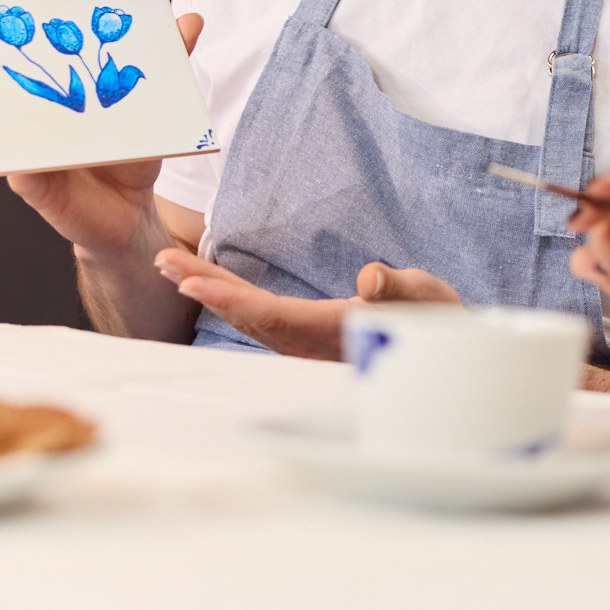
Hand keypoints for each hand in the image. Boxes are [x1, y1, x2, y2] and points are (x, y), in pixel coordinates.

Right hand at [0, 12, 206, 259]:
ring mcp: (26, 157)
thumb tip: (191, 18)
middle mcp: (26, 126)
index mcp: (45, 97)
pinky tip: (4, 156)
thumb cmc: (130, 151)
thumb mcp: (149, 103)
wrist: (134, 212)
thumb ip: (166, 61)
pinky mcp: (41, 190)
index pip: (7, 64)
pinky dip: (11, 165)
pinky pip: (20, 176)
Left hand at [155, 250, 459, 360]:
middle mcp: (312, 341)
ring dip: (210, 290)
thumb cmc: (436, 317)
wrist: (443, 347)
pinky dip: (229, 297)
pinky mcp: (306, 335)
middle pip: (248, 315)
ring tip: (174, 266)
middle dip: (205, 287)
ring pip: (248, 316)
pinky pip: (258, 317)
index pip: (271, 316)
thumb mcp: (425, 296)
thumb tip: (369, 279)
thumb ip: (395, 287)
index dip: (230, 299)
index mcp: (334, 330)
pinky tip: (212, 283)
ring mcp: (306, 341)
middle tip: (165, 262)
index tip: (193, 283)